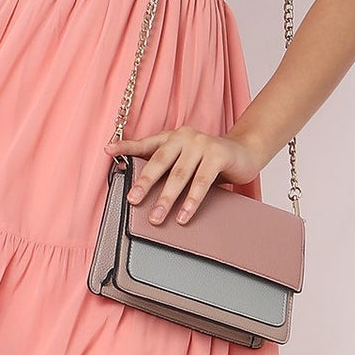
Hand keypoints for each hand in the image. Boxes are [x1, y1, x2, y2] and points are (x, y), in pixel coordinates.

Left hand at [105, 125, 265, 224]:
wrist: (245, 152)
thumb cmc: (210, 160)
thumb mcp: (185, 161)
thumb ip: (166, 169)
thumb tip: (139, 189)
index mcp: (172, 137)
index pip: (146, 144)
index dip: (126, 146)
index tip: (108, 150)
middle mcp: (184, 136)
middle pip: (159, 161)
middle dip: (145, 183)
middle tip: (133, 200)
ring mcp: (202, 143)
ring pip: (179, 175)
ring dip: (167, 199)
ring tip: (156, 217)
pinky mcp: (218, 154)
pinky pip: (201, 181)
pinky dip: (191, 201)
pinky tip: (183, 215)